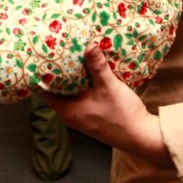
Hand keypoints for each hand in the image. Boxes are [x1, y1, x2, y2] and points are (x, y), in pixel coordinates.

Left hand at [41, 43, 169, 164]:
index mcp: (66, 110)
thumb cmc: (122, 115)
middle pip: (56, 89)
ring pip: (69, 92)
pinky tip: (88, 70)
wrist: (143, 137)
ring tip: (72, 55)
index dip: (40, 74)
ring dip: (71, 77)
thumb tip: (89, 45)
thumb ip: (97, 66)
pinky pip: (80, 96)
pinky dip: (82, 84)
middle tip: (56, 50)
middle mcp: (70, 114)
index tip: (40, 57)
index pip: (43, 90)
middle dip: (57, 71)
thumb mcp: (109, 87)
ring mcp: (81, 116)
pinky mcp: (91, 115)